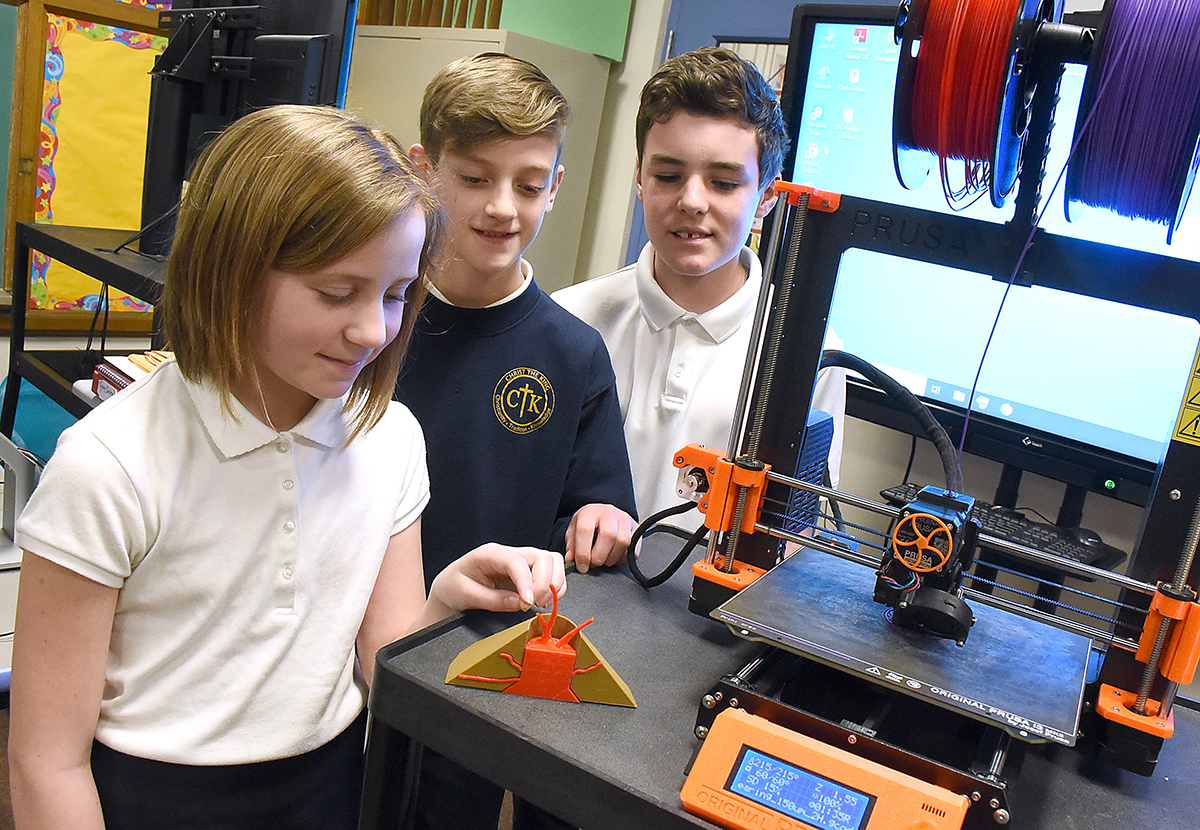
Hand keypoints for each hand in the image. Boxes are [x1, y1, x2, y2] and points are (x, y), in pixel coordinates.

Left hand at [430, 544, 564, 614]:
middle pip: (542, 557)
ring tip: (541, 602)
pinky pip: (552, 572)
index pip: (517, 562)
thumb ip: (493, 600)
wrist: (450, 588)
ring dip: (554, 584)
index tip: (528, 603)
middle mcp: (509, 553)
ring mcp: (521, 561)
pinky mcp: (528, 571)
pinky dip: (555, 587)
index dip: (527, 582)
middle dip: (545, 582)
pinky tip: (543, 600)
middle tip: (535, 603)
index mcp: (490, 554)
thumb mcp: (466, 595)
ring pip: (552, 561)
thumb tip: (520, 603)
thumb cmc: (454, 587)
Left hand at [565, 503, 636, 572]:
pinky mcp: (635, 527)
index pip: (585, 530)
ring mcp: (624, 518)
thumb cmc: (588, 524)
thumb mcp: (574, 531)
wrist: (601, 514)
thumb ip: (572, 546)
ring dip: (612, 558)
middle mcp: (608, 512)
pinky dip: (624, 556)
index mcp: (589, 512)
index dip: (583, 552)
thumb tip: (570, 560)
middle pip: (608, 536)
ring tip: (604, 560)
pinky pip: (634, 546)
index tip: (582, 567)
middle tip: (593, 565)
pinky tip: (615, 557)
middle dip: (599, 557)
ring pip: (623, 542)